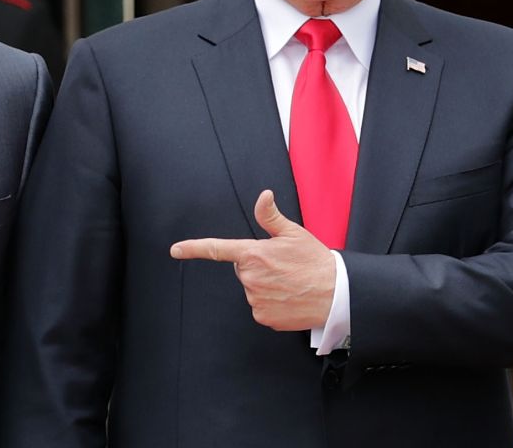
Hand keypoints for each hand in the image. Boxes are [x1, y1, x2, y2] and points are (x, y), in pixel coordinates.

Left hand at [170, 190, 334, 330]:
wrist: (337, 294)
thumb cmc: (315, 261)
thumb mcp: (294, 233)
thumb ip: (271, 216)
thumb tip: (263, 196)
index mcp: (253, 254)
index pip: (217, 249)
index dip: (193, 248)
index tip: (175, 250)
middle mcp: (250, 277)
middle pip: (243, 270)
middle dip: (257, 267)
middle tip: (282, 267)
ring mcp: (255, 299)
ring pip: (252, 289)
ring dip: (265, 285)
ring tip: (289, 283)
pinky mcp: (263, 316)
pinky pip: (260, 307)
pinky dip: (271, 303)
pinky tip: (288, 298)